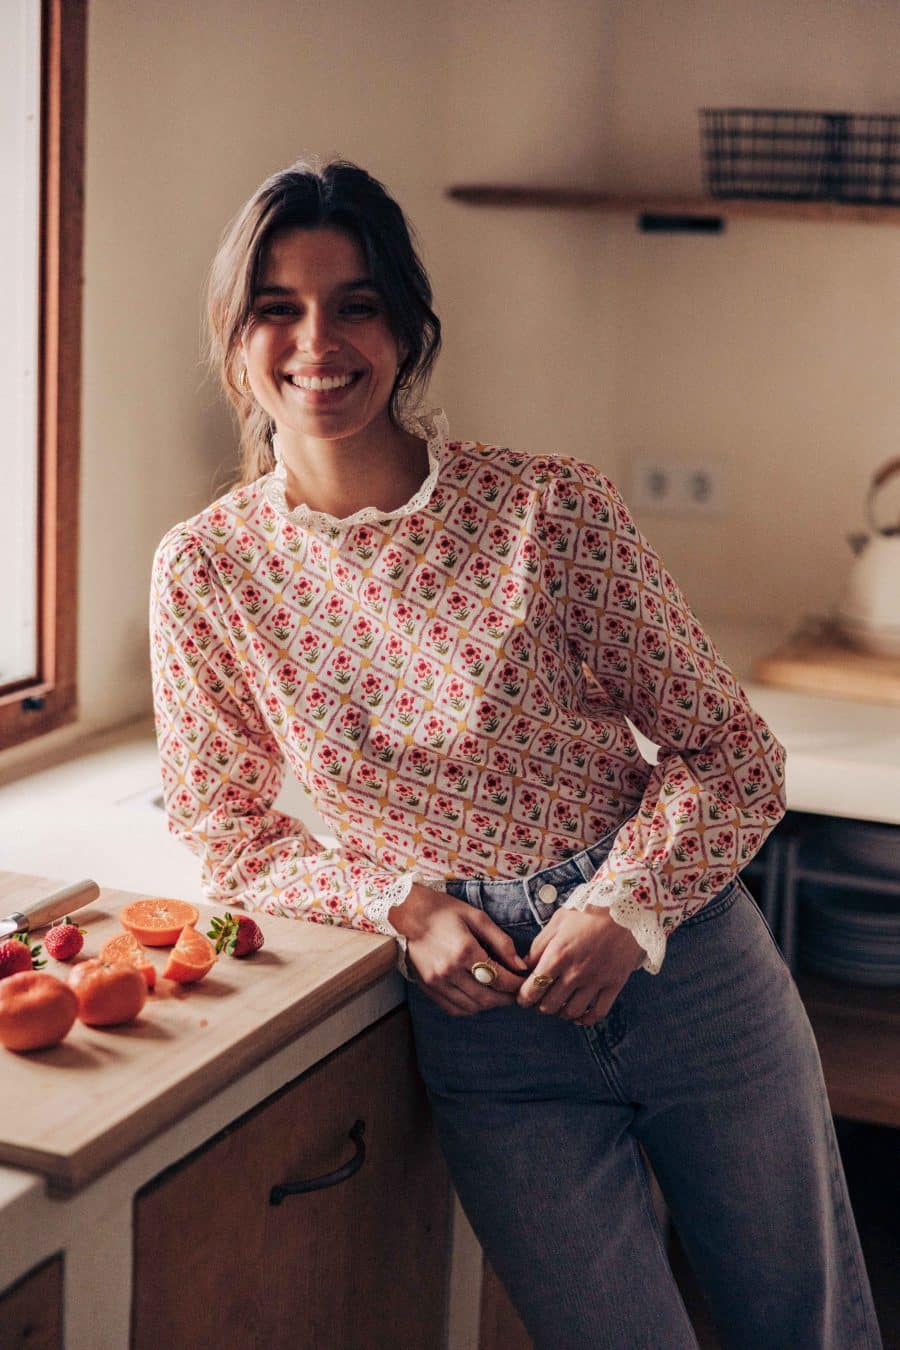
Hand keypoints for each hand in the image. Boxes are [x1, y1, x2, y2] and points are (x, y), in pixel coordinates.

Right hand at [389, 884, 527, 1015]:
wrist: (407, 913)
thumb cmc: (444, 911)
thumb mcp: (477, 917)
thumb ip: (501, 942)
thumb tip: (520, 965)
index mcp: (465, 950)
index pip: (499, 978)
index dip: (516, 984)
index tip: (525, 981)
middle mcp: (450, 971)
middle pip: (487, 998)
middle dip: (506, 998)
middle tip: (516, 992)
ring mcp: (437, 982)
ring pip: (471, 1007)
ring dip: (490, 1005)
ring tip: (499, 994)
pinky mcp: (428, 987)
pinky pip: (454, 1008)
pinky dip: (470, 1008)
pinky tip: (478, 998)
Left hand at [518, 905, 643, 1025]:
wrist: (627, 909)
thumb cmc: (588, 912)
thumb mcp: (557, 922)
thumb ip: (539, 946)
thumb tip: (525, 966)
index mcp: (558, 955)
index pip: (533, 989)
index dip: (523, 998)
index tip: (523, 997)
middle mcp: (575, 973)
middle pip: (549, 1005)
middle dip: (540, 1005)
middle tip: (540, 998)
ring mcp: (596, 981)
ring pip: (571, 1012)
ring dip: (560, 1013)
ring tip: (558, 1004)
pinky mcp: (614, 985)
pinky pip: (597, 1013)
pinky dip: (585, 1019)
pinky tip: (579, 1014)